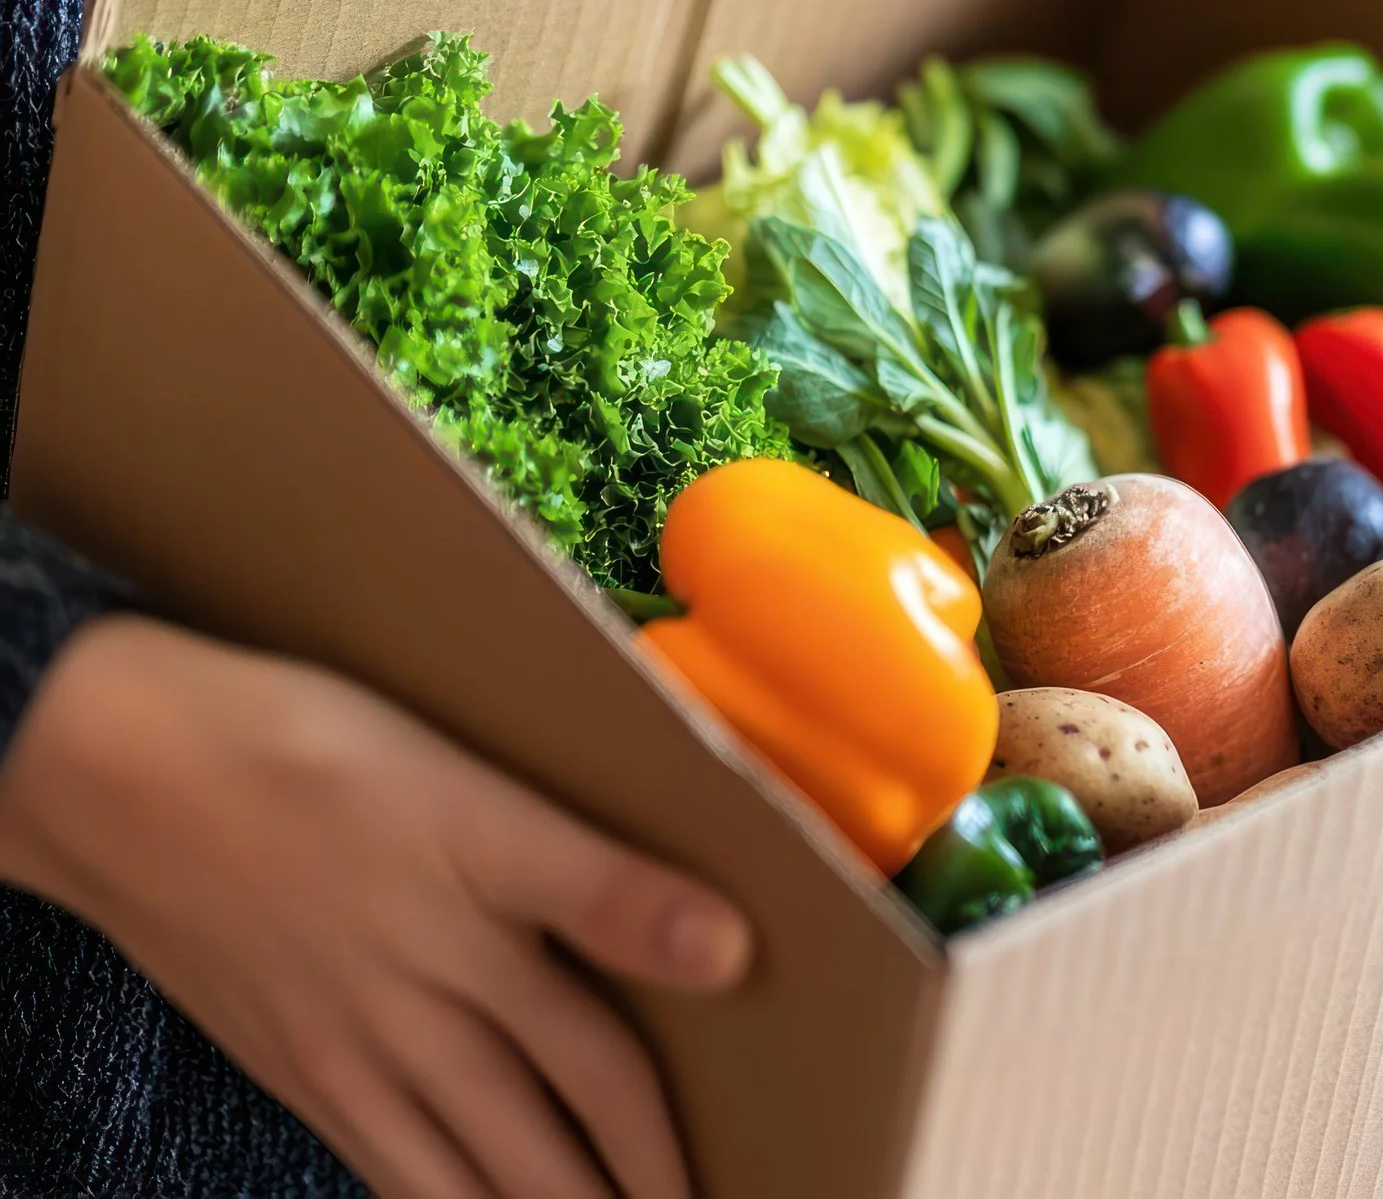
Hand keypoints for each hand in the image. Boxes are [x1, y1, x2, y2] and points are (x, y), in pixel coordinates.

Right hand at [0, 614, 750, 1198]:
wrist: (119, 767)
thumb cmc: (308, 758)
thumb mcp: (476, 802)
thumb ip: (606, 889)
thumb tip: (733, 954)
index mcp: (489, 952)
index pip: (608, 1079)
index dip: (664, 1150)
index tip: (712, 1196)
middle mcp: (423, 1025)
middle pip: (535, 1153)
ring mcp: (348, 1053)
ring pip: (453, 1176)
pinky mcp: (287, 1057)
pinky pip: (376, 1161)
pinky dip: (428, 1198)